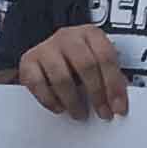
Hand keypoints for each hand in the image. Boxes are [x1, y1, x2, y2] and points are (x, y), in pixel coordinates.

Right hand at [15, 25, 130, 119]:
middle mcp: (68, 37)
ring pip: (62, 78)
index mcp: (90, 34)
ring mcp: (46, 48)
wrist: (49, 53)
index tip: (118, 107)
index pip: (106, 57)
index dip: (114, 84)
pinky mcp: (28, 62)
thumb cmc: (77, 60)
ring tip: (80, 113)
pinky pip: (38, 85)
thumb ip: (109, 77)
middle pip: (86, 65)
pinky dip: (51, 101)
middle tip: (102, 112)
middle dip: (97, 94)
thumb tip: (119, 101)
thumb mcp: (97, 62)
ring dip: (73, 101)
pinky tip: (60, 107)